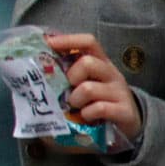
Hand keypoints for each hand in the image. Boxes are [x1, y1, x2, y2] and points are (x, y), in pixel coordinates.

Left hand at [45, 33, 140, 150]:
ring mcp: (119, 92)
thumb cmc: (100, 103)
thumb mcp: (87, 86)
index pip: (88, 42)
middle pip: (87, 62)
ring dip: (75, 100)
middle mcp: (112, 74)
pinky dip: (86, 114)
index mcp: (101, 64)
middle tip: (68, 89)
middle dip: (71, 76)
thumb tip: (35, 77)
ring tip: (76, 107)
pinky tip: (86, 118)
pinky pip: (99, 108)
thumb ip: (68, 78)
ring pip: (89, 88)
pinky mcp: (124, 111)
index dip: (68, 40)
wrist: (129, 125)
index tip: (48, 44)